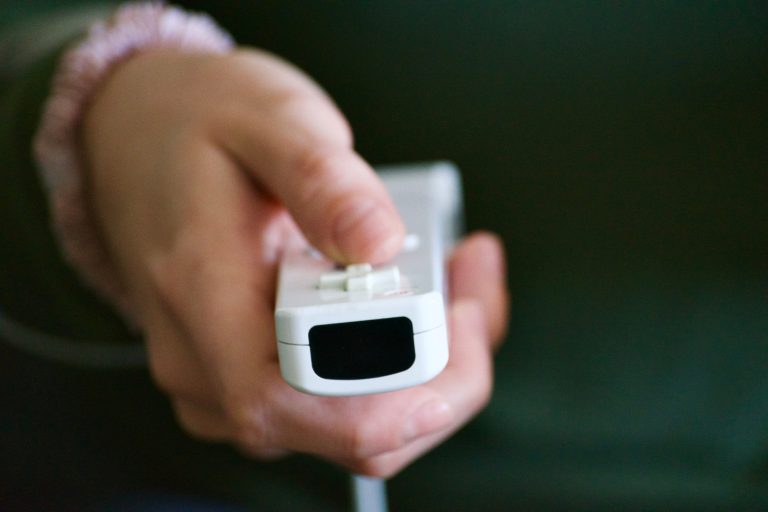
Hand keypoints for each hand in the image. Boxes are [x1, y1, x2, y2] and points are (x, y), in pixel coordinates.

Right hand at [82, 48, 508, 476]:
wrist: (137, 139)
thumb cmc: (198, 123)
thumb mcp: (267, 118)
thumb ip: (321, 180)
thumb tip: (380, 247)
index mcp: (201, 297)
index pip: (297, 402)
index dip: (402, 387)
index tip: (458, 305)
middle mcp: (205, 365)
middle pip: (348, 435)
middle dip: (442, 376)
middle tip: (470, 280)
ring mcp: (224, 382)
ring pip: (353, 430)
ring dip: (427, 371)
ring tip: (453, 277)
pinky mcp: (247, 378)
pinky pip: (337, 406)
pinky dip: (398, 368)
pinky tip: (415, 302)